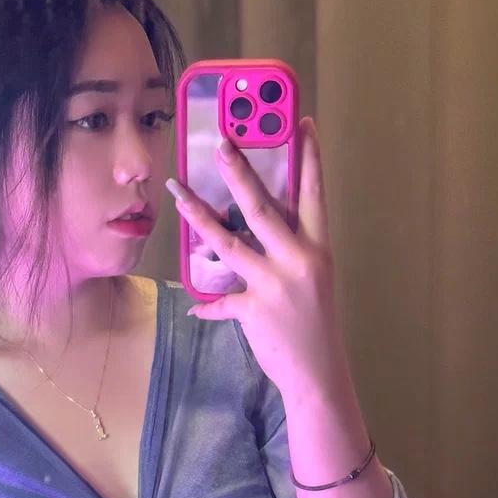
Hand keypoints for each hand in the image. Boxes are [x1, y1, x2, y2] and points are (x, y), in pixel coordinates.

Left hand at [165, 116, 350, 403]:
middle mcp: (298, 260)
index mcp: (318, 249)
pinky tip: (195, 304)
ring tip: (179, 192)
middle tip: (221, 143)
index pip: (313, 194)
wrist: (317, 373)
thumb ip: (289, 250)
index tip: (300, 123)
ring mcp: (274, 284)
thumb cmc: (314, 324)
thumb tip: (256, 225)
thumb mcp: (312, 280)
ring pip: (229, 241)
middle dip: (239, 173)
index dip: (308, 158)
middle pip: (263, 207)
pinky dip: (207, 305)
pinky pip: (220, 301)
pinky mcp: (253, 310)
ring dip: (200, 216)